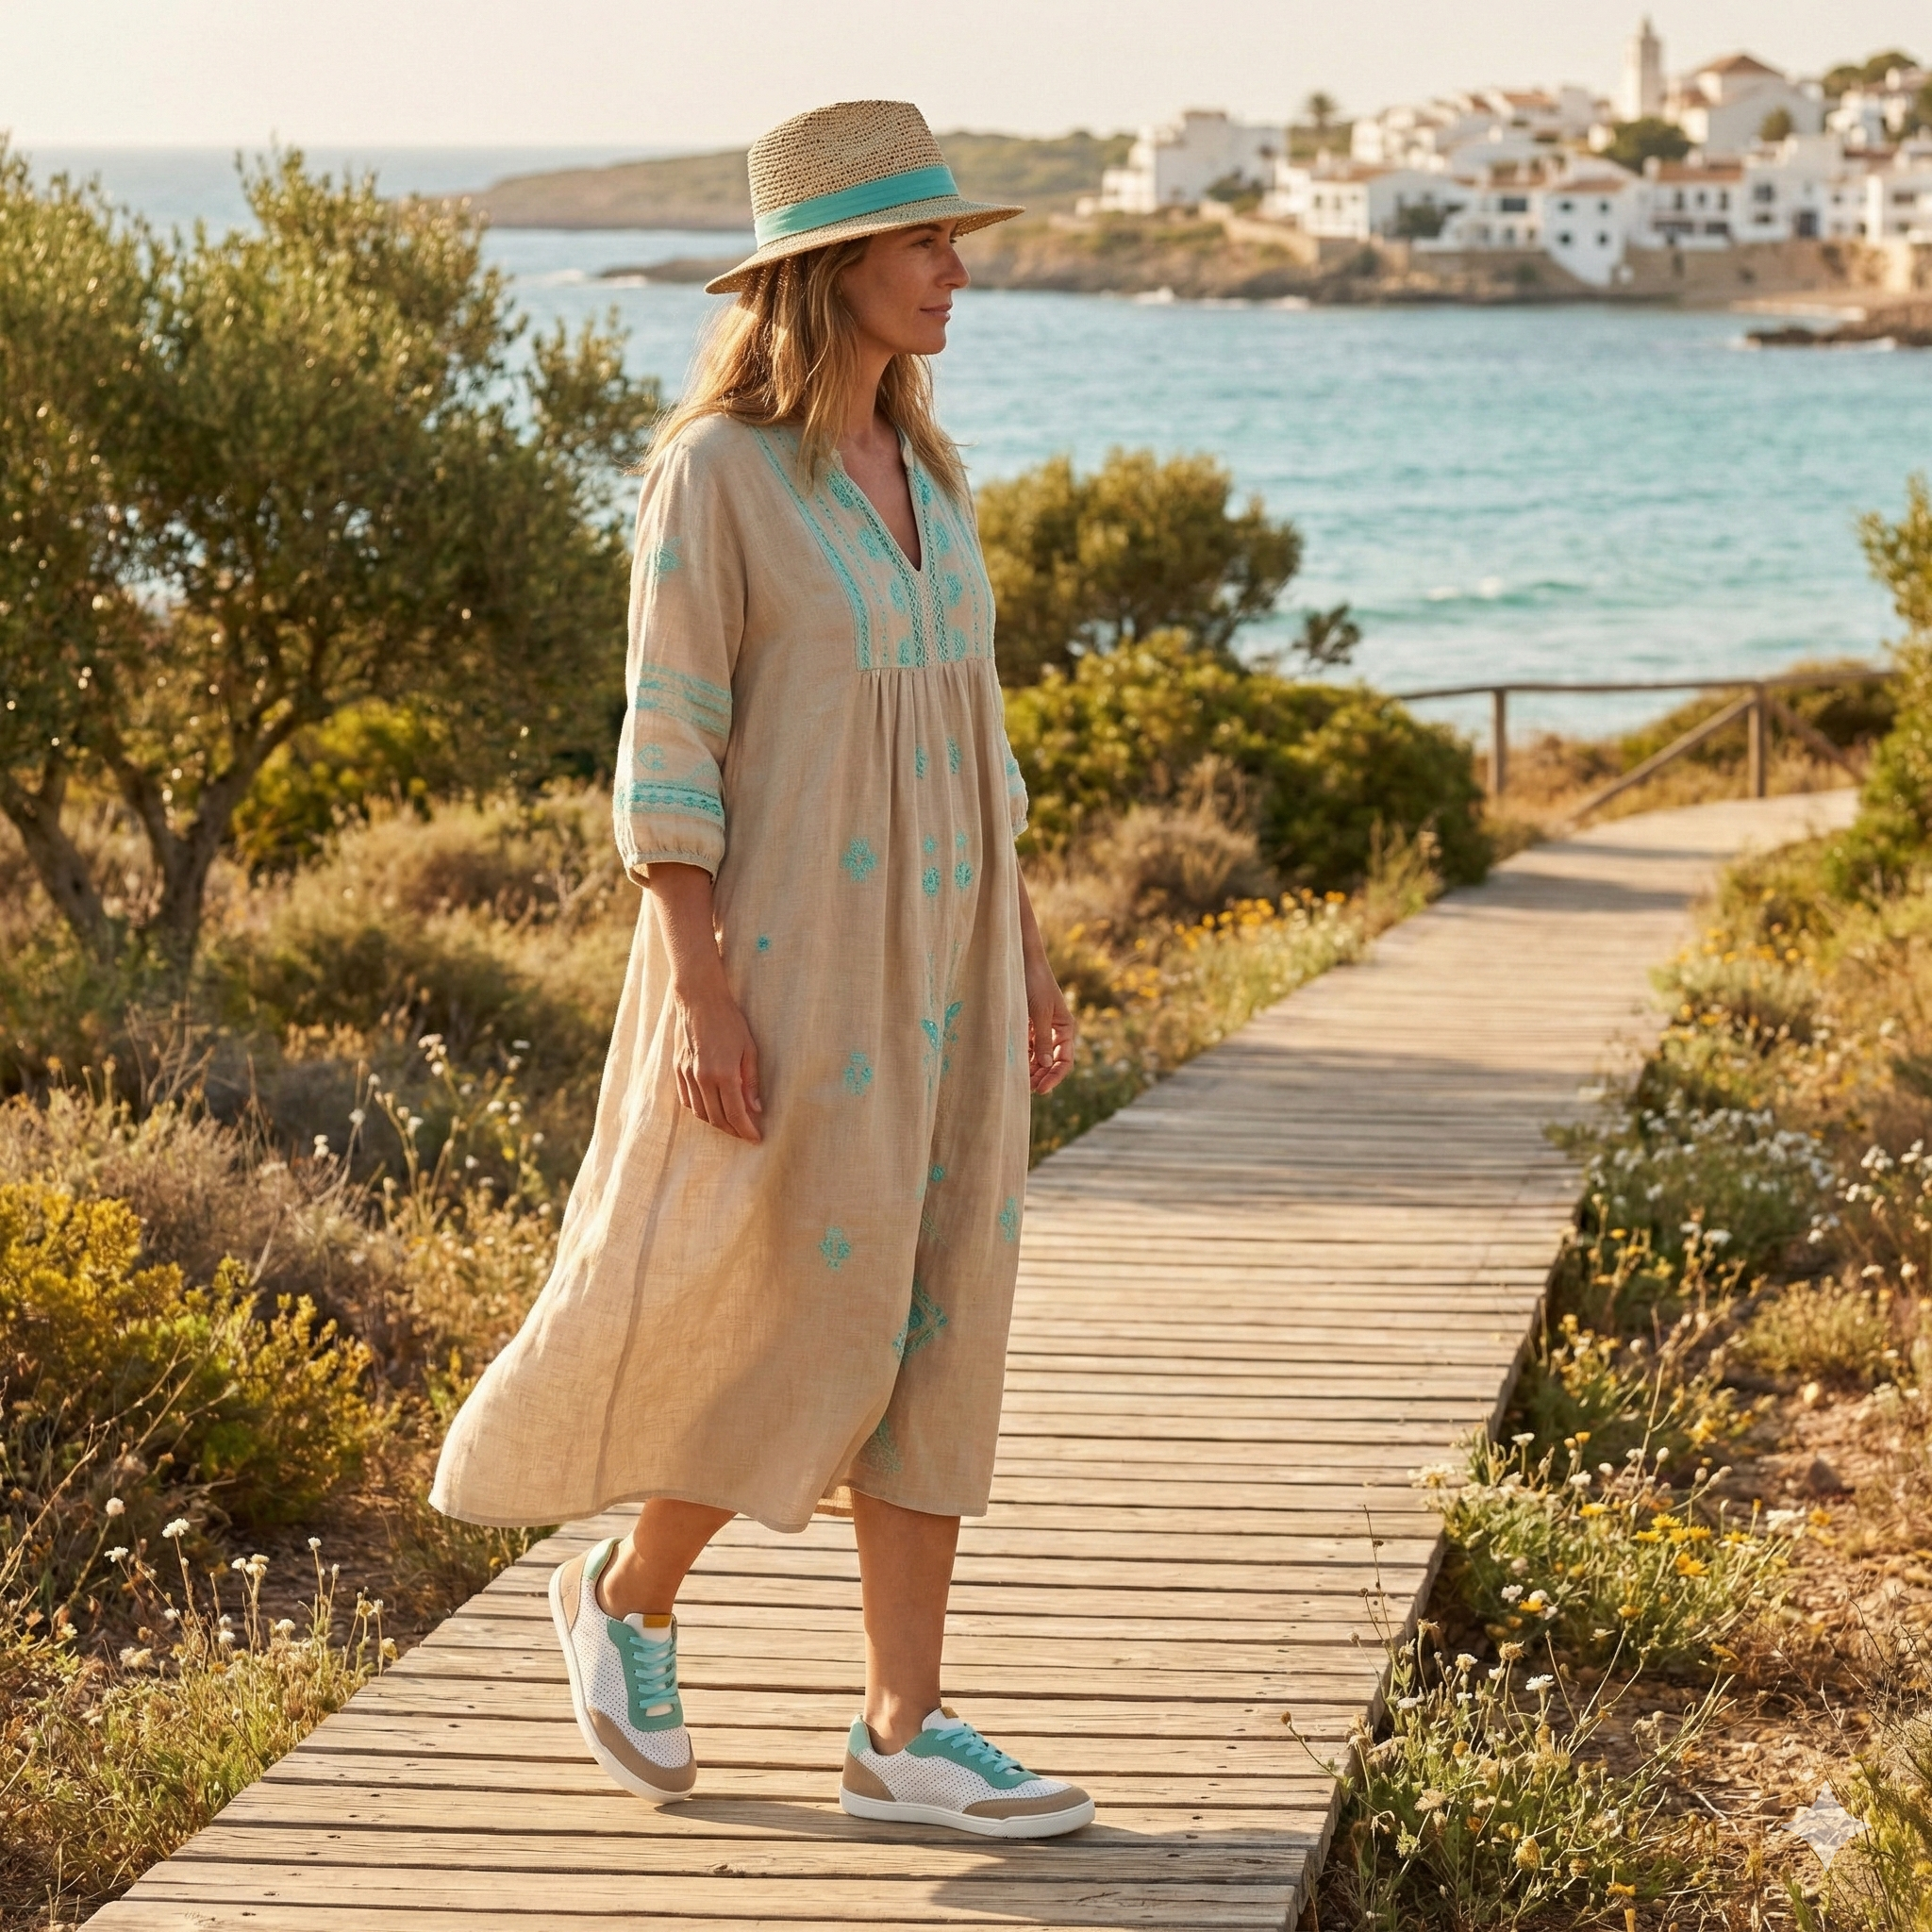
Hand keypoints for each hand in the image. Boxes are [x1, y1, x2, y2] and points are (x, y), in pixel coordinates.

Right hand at [672, 982, 762, 1141]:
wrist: (699, 1000)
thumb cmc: (729, 1022)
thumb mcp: (749, 1049)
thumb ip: (751, 1081)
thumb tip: (756, 1108)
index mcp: (723, 1073)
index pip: (735, 1114)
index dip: (746, 1131)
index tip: (756, 1139)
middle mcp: (702, 1078)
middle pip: (717, 1118)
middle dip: (733, 1131)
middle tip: (746, 1134)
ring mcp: (687, 1075)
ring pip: (700, 1113)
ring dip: (716, 1123)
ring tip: (732, 1124)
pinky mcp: (677, 1070)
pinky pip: (687, 1101)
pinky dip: (700, 1111)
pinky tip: (712, 1110)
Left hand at [1024, 953, 1075, 1094]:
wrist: (1021, 961)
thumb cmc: (1035, 983)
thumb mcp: (1040, 1012)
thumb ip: (1043, 1039)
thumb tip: (1046, 1065)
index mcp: (1065, 1028)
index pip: (1065, 1061)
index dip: (1054, 1077)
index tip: (1041, 1090)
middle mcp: (1055, 1031)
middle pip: (1050, 1062)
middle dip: (1040, 1076)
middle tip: (1024, 1089)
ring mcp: (1040, 1029)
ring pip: (1037, 1057)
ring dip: (1029, 1069)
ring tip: (1017, 1080)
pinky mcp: (1026, 1025)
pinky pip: (1025, 1047)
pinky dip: (1020, 1056)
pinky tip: (1012, 1064)